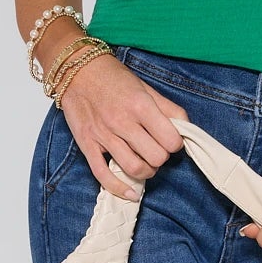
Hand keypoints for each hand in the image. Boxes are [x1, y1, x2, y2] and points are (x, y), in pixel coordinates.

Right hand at [58, 52, 188, 199]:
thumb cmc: (113, 77)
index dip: (175, 143)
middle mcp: (122, 122)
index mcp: (140, 106)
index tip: (170, 140)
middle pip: (156, 158)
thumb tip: (185, 128)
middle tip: (157, 149)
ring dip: (146, 171)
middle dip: (161, 157)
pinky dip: (120, 188)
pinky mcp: (87, 144)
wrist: (77, 69)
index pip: (171, 140)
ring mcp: (103, 135)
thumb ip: (168, 108)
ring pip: (134, 169)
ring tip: (146, 163)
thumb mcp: (146, 87)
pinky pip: (103, 175)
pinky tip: (131, 193)